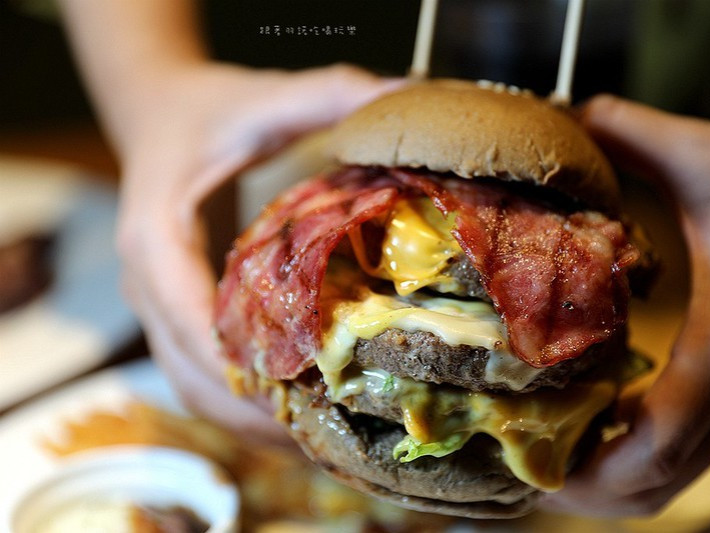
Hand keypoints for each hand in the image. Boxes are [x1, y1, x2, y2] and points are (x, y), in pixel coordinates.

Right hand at [115, 63, 402, 442]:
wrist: (158, 112)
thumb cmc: (208, 109)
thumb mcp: (263, 96)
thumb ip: (328, 93)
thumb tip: (408, 96)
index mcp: (155, 238)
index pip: (189, 320)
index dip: (240, 369)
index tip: (299, 401)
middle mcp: (147, 283)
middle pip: (189, 375)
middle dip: (254, 414)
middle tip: (329, 439)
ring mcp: (157, 304)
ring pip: (191, 388)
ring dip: (249, 422)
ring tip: (320, 444)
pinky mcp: (176, 312)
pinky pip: (200, 376)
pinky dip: (241, 405)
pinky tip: (295, 416)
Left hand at [540, 95, 709, 514]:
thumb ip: (634, 133)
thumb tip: (567, 114)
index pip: (657, 440)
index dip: (590, 469)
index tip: (532, 467)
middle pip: (660, 479)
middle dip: (588, 487)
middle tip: (522, 466)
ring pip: (678, 472)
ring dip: (612, 474)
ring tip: (549, 449)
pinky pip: (692, 447)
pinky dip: (640, 452)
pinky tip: (599, 419)